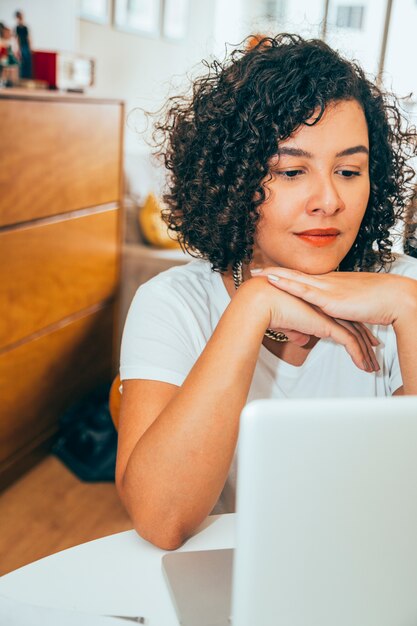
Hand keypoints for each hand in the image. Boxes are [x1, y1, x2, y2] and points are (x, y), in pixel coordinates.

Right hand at [249, 277, 378, 371]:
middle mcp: (327, 306)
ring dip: (365, 352)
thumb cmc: (267, 307)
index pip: (342, 315)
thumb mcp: (285, 322)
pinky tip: (362, 365)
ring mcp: (329, 314)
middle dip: (366, 339)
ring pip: (356, 334)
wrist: (262, 301)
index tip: (363, 338)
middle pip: (354, 323)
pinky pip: (350, 342)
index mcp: (318, 302)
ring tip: (371, 366)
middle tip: (374, 352)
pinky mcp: (327, 324)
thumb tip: (301, 339)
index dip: (354, 327)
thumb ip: (296, 330)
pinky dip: (358, 355)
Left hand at [256, 267, 410, 326]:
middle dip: (274, 272)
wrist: (393, 298)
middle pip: (294, 275)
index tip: (270, 273)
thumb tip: (331, 320)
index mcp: (332, 284)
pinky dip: (287, 284)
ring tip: (256, 273)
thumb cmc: (378, 303)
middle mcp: (327, 282)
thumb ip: (340, 312)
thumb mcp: (353, 308)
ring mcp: (327, 288)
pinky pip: (303, 289)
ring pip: (295, 279)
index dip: (287, 275)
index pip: (304, 278)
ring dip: (274, 275)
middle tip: (254, 270)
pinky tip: (273, 280)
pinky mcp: (329, 297)